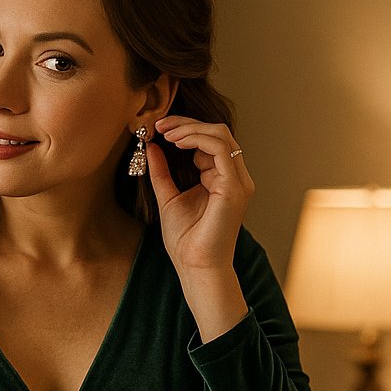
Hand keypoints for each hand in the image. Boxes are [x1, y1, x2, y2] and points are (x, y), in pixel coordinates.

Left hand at [149, 116, 254, 275]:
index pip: (210, 141)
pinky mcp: (234, 187)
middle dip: (187, 124)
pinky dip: (197, 140)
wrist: (196, 267)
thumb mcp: (168, 198)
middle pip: (217, 133)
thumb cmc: (186, 241)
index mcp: (222, 179)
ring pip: (221, 136)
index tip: (159, 128)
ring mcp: (238, 181)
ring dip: (190, 129)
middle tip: (160, 124)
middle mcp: (235, 178)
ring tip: (166, 132)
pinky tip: (177, 143)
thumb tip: (152, 147)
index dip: (185, 129)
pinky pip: (221, 149)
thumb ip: (162, 172)